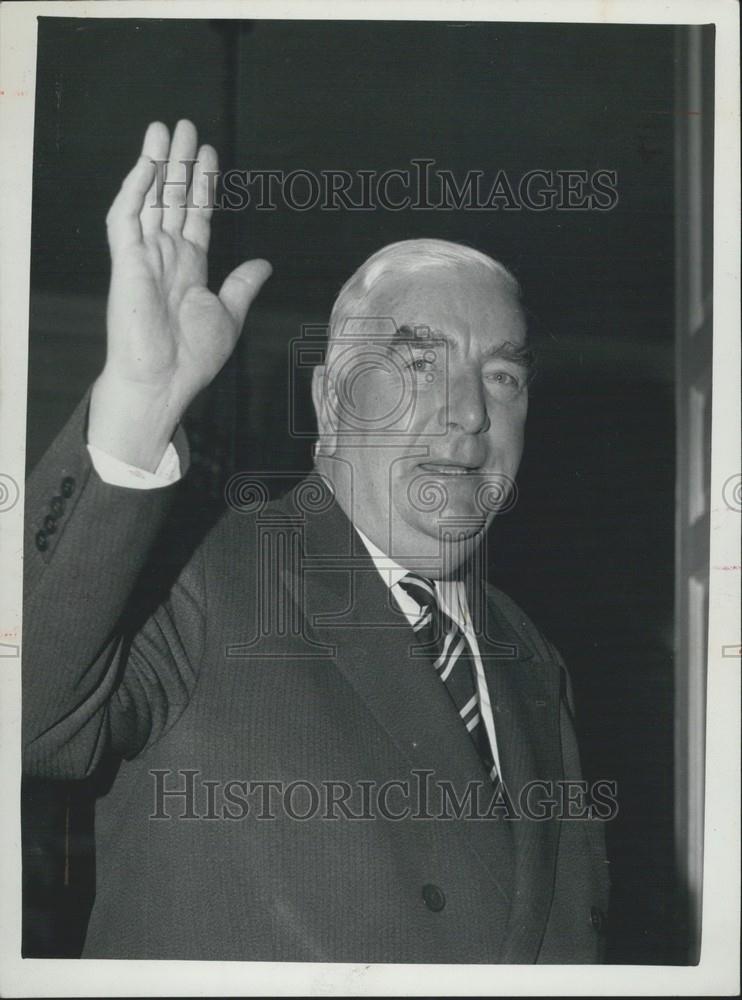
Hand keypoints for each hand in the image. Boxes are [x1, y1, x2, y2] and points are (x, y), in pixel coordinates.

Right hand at [89, 119, 271, 470]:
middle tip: (187, 126)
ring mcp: (143, 256)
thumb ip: (242, 285)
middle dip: (180, 162)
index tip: (210, 154)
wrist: (164, 380)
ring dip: (156, 164)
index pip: (195, 214)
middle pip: (172, 198)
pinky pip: (125, 218)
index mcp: (189, 267)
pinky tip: (146, 165)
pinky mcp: (125, 262)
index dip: (203, 184)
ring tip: (164, 130)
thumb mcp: (229, 315)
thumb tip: (264, 263)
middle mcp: (165, 256)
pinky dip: (135, 190)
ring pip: (149, 199)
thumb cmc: (192, 356)